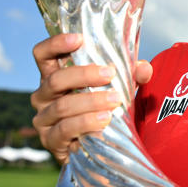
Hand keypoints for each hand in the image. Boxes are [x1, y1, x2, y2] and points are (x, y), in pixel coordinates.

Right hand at [30, 33, 153, 163]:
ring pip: (62, 106)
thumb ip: (130, 76)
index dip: (55, 43)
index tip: (78, 39)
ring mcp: (44, 119)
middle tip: (109, 74)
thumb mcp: (117, 88)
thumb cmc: (103, 108)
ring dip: (91, 101)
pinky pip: (65, 129)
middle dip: (83, 75)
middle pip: (55, 80)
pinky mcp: (50, 140)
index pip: (43, 54)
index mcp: (55, 76)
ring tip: (115, 100)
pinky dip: (86, 122)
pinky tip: (105, 120)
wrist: (98, 148)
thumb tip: (144, 68)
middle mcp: (44, 95)